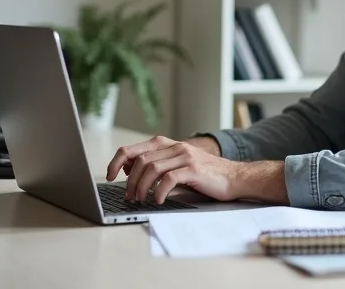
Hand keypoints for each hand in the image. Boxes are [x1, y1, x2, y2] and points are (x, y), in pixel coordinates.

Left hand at [106, 136, 288, 204]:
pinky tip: (157, 200)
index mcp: (169, 144)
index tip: (109, 175)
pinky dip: (158, 191)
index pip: (134, 149)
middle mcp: (176, 147)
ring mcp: (185, 156)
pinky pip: (168, 178)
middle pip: (140, 159)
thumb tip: (128, 170)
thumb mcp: (178, 167)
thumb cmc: (205, 176)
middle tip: (128, 196)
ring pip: (151, 168)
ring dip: (140, 187)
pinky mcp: (194, 169)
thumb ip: (157, 165)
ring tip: (140, 200)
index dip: (117, 161)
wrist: (235, 177)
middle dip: (128, 180)